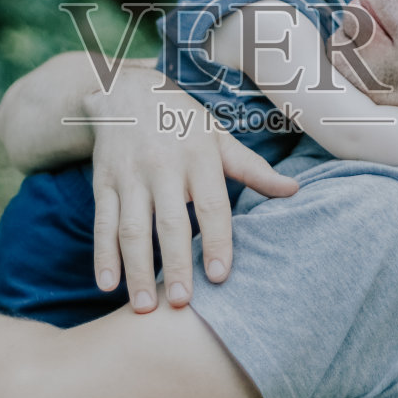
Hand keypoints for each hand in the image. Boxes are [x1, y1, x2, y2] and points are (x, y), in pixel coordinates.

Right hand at [82, 71, 299, 312]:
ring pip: (131, 228)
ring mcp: (129, 176)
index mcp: (198, 156)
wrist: (124, 90)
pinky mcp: (103, 183)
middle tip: (182, 303)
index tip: (219, 277)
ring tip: (146, 306)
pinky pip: (102, 223)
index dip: (215, 240)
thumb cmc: (181, 119)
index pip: (210, 205)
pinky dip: (103, 255)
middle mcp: (162, 166)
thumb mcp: (218, 135)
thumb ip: (252, 168)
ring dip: (137, 269)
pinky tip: (107, 284)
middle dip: (175, 264)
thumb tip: (295, 190)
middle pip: (169, 222)